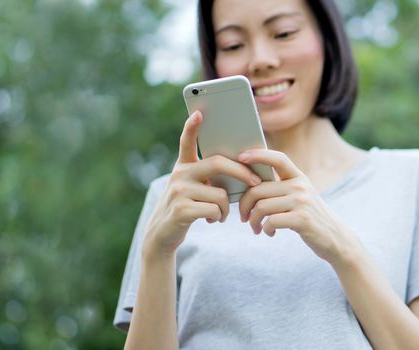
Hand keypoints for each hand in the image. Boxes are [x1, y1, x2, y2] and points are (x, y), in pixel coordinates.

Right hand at [143, 111, 261, 258]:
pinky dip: (219, 217)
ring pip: (220, 194)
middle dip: (241, 172)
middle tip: (255, 181)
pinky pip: (215, 210)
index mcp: (183, 166)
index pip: (187, 142)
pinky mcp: (181, 209)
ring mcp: (179, 191)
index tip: (199, 113)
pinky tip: (213, 220)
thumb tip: (242, 169)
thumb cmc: (186, 207)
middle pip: (217, 163)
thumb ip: (208, 176)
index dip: (192, 127)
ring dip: (227, 208)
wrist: (163, 234)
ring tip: (221, 214)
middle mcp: (179, 174)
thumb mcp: (192, 188)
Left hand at [238, 149, 361, 263]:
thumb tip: (249, 182)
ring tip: (256, 228)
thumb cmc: (310, 218)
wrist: (336, 239)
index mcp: (299, 177)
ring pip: (261, 207)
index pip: (278, 158)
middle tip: (244, 218)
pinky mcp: (302, 219)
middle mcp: (301, 186)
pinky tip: (269, 233)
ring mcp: (302, 202)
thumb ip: (281, 188)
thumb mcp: (300, 196)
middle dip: (244, 205)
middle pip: (258, 189)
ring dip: (253, 221)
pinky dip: (265, 229)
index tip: (240, 157)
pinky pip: (271, 221)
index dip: (258, 155)